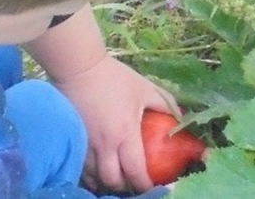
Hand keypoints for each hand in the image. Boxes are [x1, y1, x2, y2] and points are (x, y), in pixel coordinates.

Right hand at [52, 55, 178, 192]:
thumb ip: (165, 103)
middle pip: (113, 180)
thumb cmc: (115, 78)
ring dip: (106, 182)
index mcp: (125, 134)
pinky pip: (81, 167)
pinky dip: (91, 174)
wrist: (79, 68)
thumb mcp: (145, 87)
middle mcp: (104, 145)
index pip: (135, 170)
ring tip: (116, 178)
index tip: (154, 187)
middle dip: (125, 187)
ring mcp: (85, 145)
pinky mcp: (72, 140)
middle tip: (134, 183)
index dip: (145, 184)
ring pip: (94, 177)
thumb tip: (181, 117)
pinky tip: (97, 171)